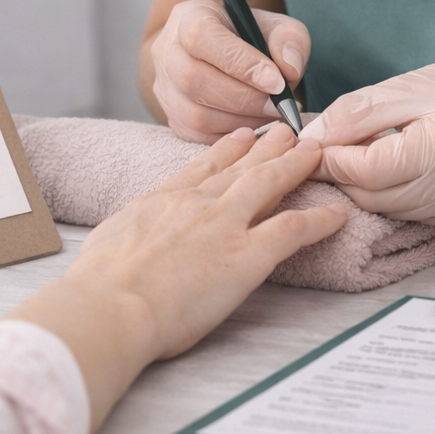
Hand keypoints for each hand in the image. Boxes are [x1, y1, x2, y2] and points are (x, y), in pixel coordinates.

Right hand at [7, 124, 345, 431]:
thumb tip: (122, 250)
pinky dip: (319, 219)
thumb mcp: (107, 245)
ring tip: (314, 151)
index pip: (200, 168)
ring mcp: (225, 225)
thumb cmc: (98, 288)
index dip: (224, 151)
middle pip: (240, 167)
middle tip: (285, 130)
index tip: (238, 138)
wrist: (110, 303)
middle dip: (266, 146)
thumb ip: (127, 239)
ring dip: (295, 165)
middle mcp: (196, 204)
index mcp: (160, 202)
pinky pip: (294, 229)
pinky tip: (337, 214)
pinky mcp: (248, 255)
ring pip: (269, 183)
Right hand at [149, 0, 309, 141]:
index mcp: (188, 17)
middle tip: (278, 105)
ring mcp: (163, 87)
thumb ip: (289, 40)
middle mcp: (167, 50)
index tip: (276, 82)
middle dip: (243, 98)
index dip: (239, 62)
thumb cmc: (252, 38)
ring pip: (194, 114)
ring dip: (239, 120)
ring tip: (269, 115)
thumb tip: (288, 68)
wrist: (226, 57)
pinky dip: (230, 135)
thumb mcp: (277, 27)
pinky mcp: (171, 116)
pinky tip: (253, 125)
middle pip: (193, 79)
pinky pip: (196, 135)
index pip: (202, 37)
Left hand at [301, 48, 434, 227]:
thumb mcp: (410, 86)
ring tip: (359, 149)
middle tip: (327, 144)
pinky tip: (389, 164)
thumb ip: (358, 113)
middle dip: (341, 171)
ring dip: (361, 183)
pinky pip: (404, 211)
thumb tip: (312, 139)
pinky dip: (386, 192)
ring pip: (383, 208)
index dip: (330, 158)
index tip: (310, 141)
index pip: (365, 170)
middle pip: (370, 194)